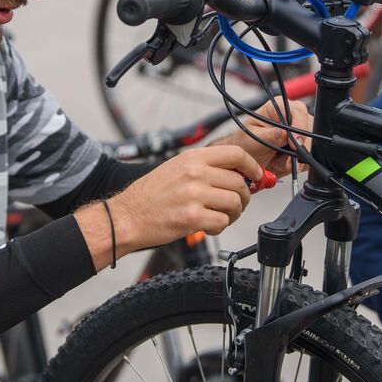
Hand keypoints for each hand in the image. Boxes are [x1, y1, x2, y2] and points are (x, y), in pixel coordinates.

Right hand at [97, 146, 259, 260]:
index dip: (252, 166)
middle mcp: (195, 173)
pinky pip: (222, 222)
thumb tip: (237, 175)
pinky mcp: (192, 218)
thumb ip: (205, 168)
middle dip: (243, 197)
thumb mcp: (177, 168)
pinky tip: (207, 226)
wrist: (127, 216)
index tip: (255, 176)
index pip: (236, 154)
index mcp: (193, 158)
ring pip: (234, 203)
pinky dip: (219, 227)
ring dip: (232, 214)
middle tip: (235, 205)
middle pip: (238, 183)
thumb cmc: (150, 195)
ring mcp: (194, 195)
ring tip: (219, 217)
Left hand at [214, 97, 311, 175]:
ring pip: (312, 144)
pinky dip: (300, 164)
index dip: (299, 127)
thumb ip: (269, 136)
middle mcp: (292, 116)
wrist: (247, 160)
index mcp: (278, 107)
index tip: (294, 143)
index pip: (298, 111)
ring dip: (297, 158)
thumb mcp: (252, 139)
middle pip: (309, 128)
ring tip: (280, 162)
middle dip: (299, 148)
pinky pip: (311, 155)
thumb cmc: (246, 144)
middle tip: (285, 159)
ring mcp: (300, 131)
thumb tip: (283, 133)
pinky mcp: (304, 145)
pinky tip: (285, 163)